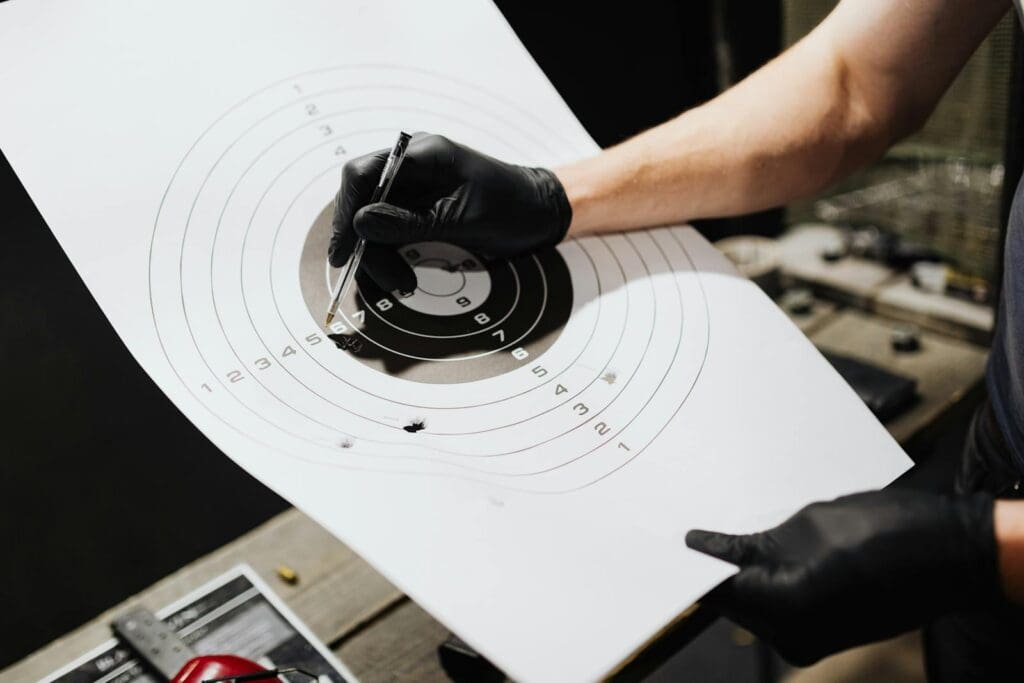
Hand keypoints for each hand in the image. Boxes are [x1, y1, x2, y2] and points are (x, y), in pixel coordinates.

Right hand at [329, 133, 571, 292]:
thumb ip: (409, 222)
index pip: (363, 174)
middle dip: (365, 244)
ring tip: (401, 285)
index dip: (346, 213)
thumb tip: (360, 225)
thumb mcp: (461, 220)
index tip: (344, 251)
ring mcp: (414, 188)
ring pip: (373, 222)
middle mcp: (412, 166)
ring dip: (379, 256)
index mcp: (423, 154)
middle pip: (363, 201)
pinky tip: (402, 278)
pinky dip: (391, 256)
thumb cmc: (513, 208)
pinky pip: (390, 231)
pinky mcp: (419, 209)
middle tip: (384, 281)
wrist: (542, 213)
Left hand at [686, 489, 998, 665]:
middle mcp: (791, 634)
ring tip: (715, 531)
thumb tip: (706, 547)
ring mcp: (808, 640)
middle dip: (708, 567)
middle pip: (729, 600)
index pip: (714, 588)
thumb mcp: (810, 523)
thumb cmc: (889, 529)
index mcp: (783, 605)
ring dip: (735, 574)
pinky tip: (753, 549)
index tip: (660, 538)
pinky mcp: (819, 634)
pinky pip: (775, 607)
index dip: (687, 563)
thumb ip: (753, 543)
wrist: (951, 554)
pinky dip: (761, 582)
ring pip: (750, 605)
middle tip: (678, 528)